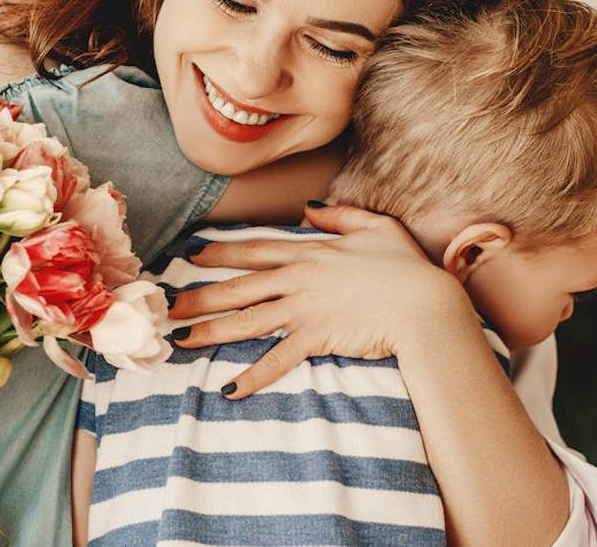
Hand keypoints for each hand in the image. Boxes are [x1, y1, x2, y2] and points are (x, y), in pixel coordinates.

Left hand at [168, 202, 473, 397]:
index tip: (193, 256)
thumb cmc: (407, 266)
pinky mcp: (318, 337)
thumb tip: (310, 208)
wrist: (426, 304)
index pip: (255, 251)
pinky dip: (254, 376)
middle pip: (240, 287)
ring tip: (182, 341)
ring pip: (248, 320)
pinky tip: (230, 389)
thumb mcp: (376, 226)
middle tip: (169, 306)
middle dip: (201, 296)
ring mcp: (306, 308)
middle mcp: (300, 278)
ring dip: (212, 332)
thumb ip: (340, 216)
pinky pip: (278, 359)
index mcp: (310, 252)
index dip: (221, 253)